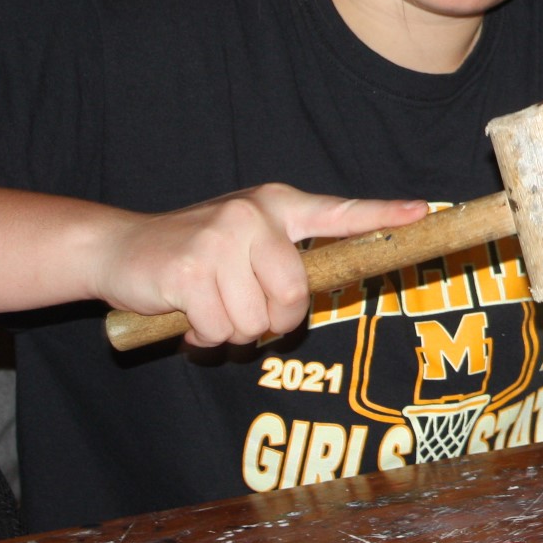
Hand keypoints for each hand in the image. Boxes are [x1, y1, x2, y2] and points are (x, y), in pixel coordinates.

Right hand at [89, 186, 427, 346]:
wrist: (119, 248)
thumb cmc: (195, 253)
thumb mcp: (244, 242)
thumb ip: (282, 262)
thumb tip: (309, 302)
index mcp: (277, 205)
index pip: (339, 212)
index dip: (382, 215)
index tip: (422, 212)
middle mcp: (253, 215)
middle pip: (294, 296)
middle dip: (272, 321)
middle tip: (243, 313)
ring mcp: (220, 238)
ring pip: (255, 320)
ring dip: (232, 331)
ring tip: (210, 306)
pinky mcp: (188, 269)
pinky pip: (218, 329)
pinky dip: (203, 336)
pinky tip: (188, 313)